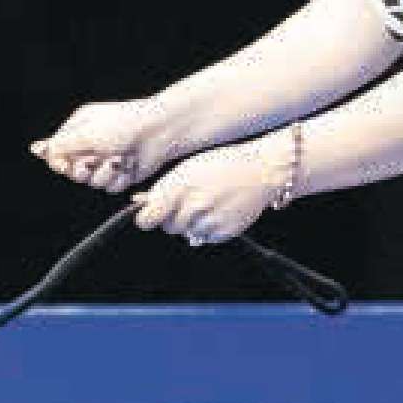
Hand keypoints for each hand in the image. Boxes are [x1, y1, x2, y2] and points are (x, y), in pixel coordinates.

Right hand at [32, 99, 173, 193]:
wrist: (159, 133)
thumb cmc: (123, 125)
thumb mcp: (87, 134)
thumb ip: (60, 145)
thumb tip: (35, 149)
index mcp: (79, 128)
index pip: (57, 151)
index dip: (59, 162)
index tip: (64, 165)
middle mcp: (90, 145)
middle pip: (72, 171)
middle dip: (82, 170)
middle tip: (91, 163)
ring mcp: (106, 160)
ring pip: (92, 182)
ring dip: (104, 173)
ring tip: (119, 159)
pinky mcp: (121, 173)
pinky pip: (110, 187)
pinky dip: (119, 179)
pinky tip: (130, 165)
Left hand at [130, 142, 277, 249]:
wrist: (261, 170)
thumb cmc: (222, 164)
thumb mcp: (188, 168)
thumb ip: (164, 188)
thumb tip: (141, 203)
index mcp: (179, 186)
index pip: (148, 218)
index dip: (147, 218)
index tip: (149, 217)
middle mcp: (193, 204)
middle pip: (168, 227)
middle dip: (172, 219)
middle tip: (187, 203)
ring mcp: (210, 220)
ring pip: (187, 233)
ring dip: (192, 224)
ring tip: (207, 204)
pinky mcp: (225, 231)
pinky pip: (206, 238)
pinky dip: (209, 228)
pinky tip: (219, 210)